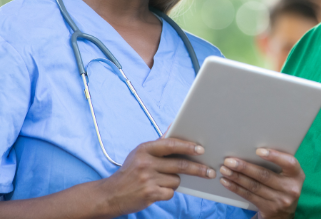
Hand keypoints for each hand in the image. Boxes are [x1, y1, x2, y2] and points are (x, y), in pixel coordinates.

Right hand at [100, 138, 215, 215]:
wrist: (111, 194)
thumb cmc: (130, 172)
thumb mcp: (140, 153)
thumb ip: (158, 143)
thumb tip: (174, 125)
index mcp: (145, 149)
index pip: (171, 144)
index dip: (187, 146)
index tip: (201, 149)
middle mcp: (145, 163)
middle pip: (180, 164)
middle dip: (197, 169)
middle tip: (210, 171)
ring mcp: (147, 179)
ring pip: (176, 180)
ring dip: (175, 181)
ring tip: (163, 181)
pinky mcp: (150, 194)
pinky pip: (170, 192)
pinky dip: (168, 192)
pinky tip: (158, 191)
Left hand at [219, 148, 303, 218]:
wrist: (284, 214)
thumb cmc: (282, 185)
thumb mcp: (287, 175)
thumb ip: (278, 164)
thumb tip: (252, 148)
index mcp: (297, 175)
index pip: (289, 163)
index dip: (274, 156)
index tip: (258, 151)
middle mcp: (290, 188)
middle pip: (264, 175)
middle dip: (244, 167)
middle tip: (229, 160)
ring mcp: (279, 200)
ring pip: (254, 186)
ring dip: (237, 177)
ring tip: (225, 169)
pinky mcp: (268, 209)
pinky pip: (249, 196)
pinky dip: (236, 188)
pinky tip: (227, 182)